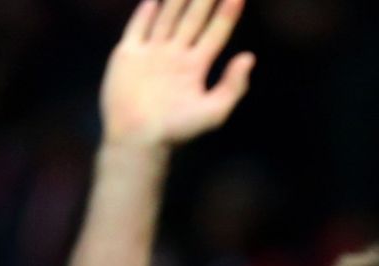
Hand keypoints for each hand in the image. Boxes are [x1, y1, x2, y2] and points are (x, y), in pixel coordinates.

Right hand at [100, 0, 254, 147]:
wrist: (140, 139)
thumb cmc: (178, 131)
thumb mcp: (214, 111)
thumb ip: (233, 85)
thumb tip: (250, 57)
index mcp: (196, 67)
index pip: (216, 32)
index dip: (227, 12)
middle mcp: (175, 56)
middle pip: (192, 18)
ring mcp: (152, 53)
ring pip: (166, 17)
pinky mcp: (128, 55)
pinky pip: (137, 28)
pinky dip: (144, 13)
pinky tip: (153, 0)